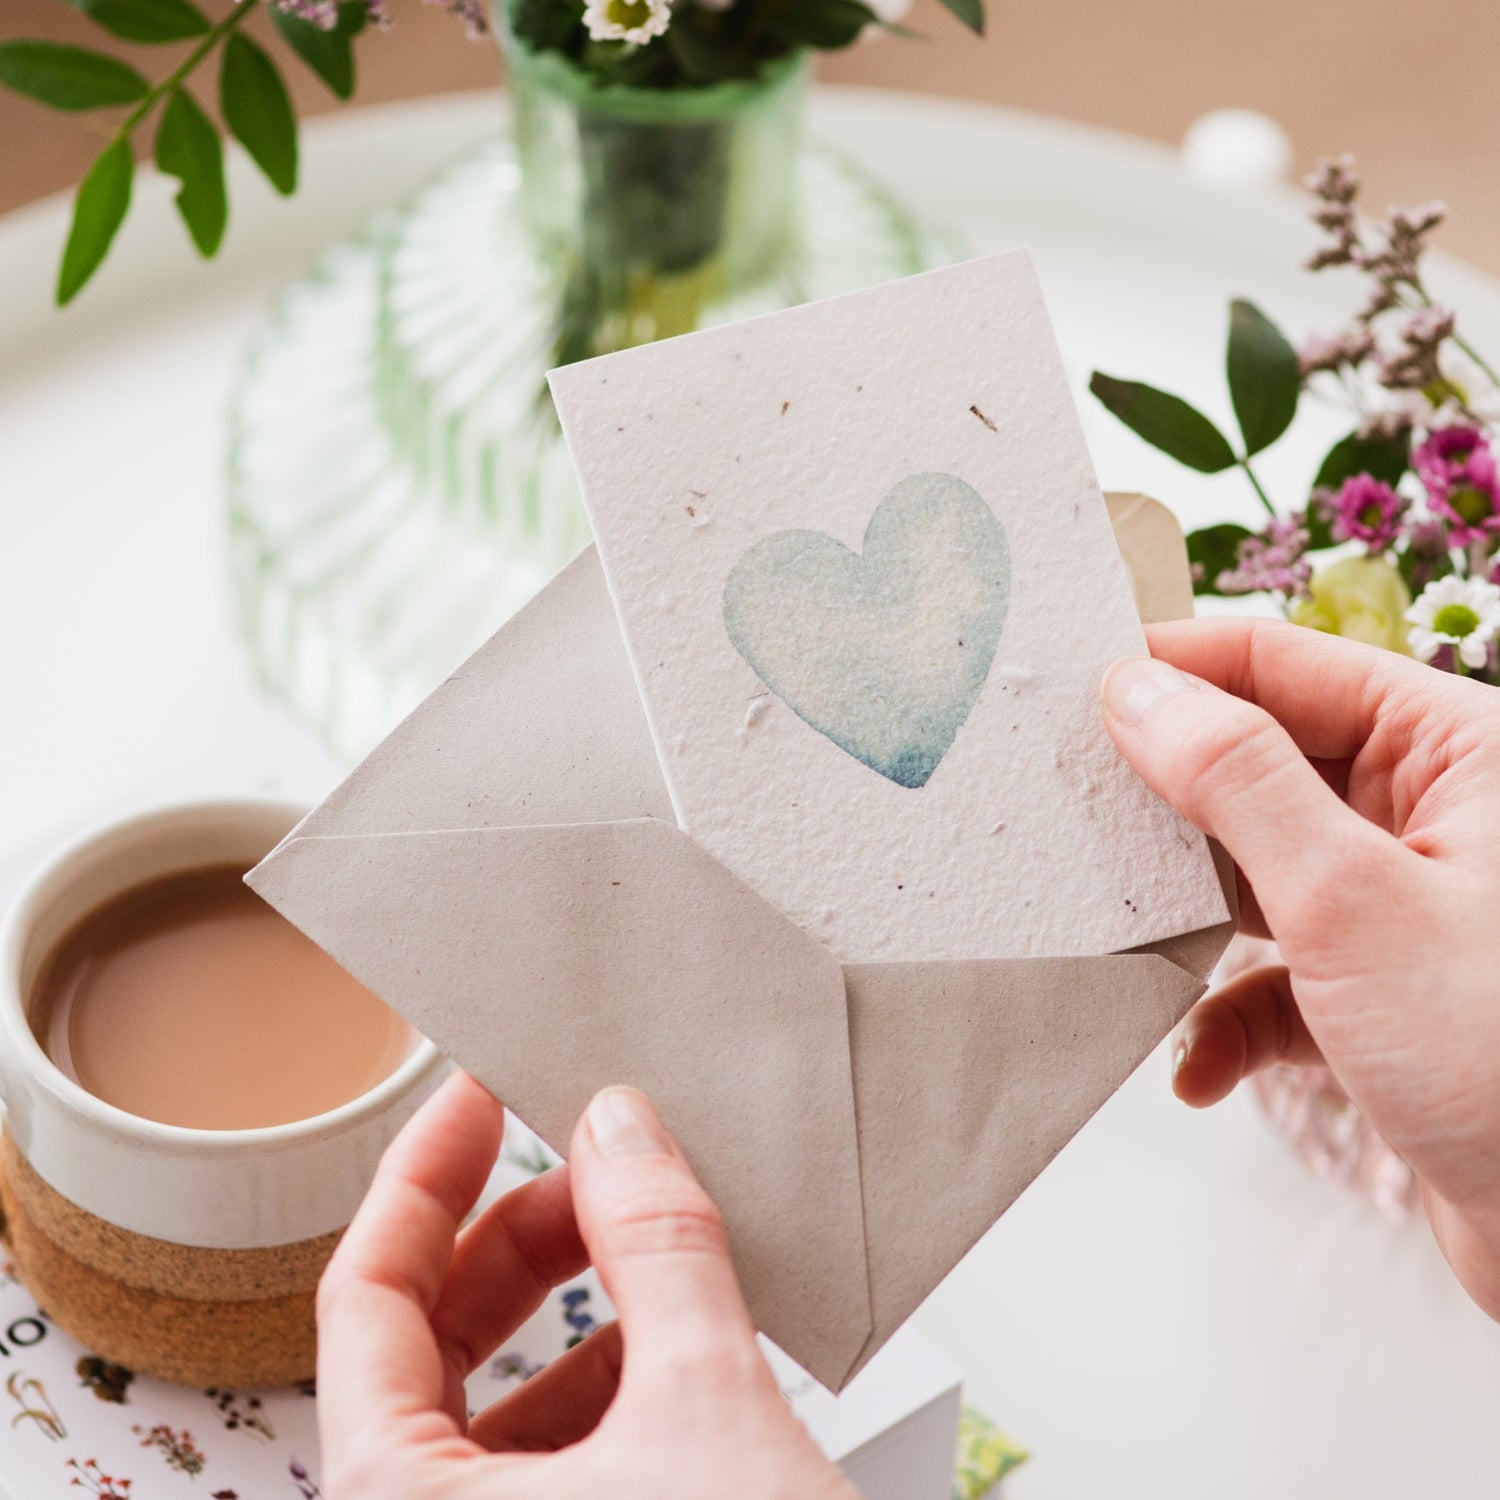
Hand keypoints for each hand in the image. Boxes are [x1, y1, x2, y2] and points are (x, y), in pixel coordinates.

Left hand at [316, 1073, 855, 1499]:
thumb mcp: (704, 1407)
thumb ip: (656, 1247)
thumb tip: (620, 1126)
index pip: (366, 1297)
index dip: (424, 1176)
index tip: (480, 1093)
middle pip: (429, 1345)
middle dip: (521, 1237)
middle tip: (599, 1163)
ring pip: (498, 1405)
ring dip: (576, 1306)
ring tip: (654, 1239)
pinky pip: (553, 1458)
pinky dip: (610, 1379)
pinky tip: (677, 1334)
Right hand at [1103, 618, 1499, 1317]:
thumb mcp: (1348, 900)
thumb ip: (1235, 782)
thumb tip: (1140, 694)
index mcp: (1461, 752)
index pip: (1289, 665)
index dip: (1179, 668)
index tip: (1077, 683)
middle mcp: (1436, 816)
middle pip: (1264, 763)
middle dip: (1173, 801)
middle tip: (1080, 812)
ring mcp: (1407, 905)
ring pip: (1260, 870)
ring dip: (1194, 917)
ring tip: (1131, 939)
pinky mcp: (1384, 992)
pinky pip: (1279, 974)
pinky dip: (1232, 1016)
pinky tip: (1201, 1064)